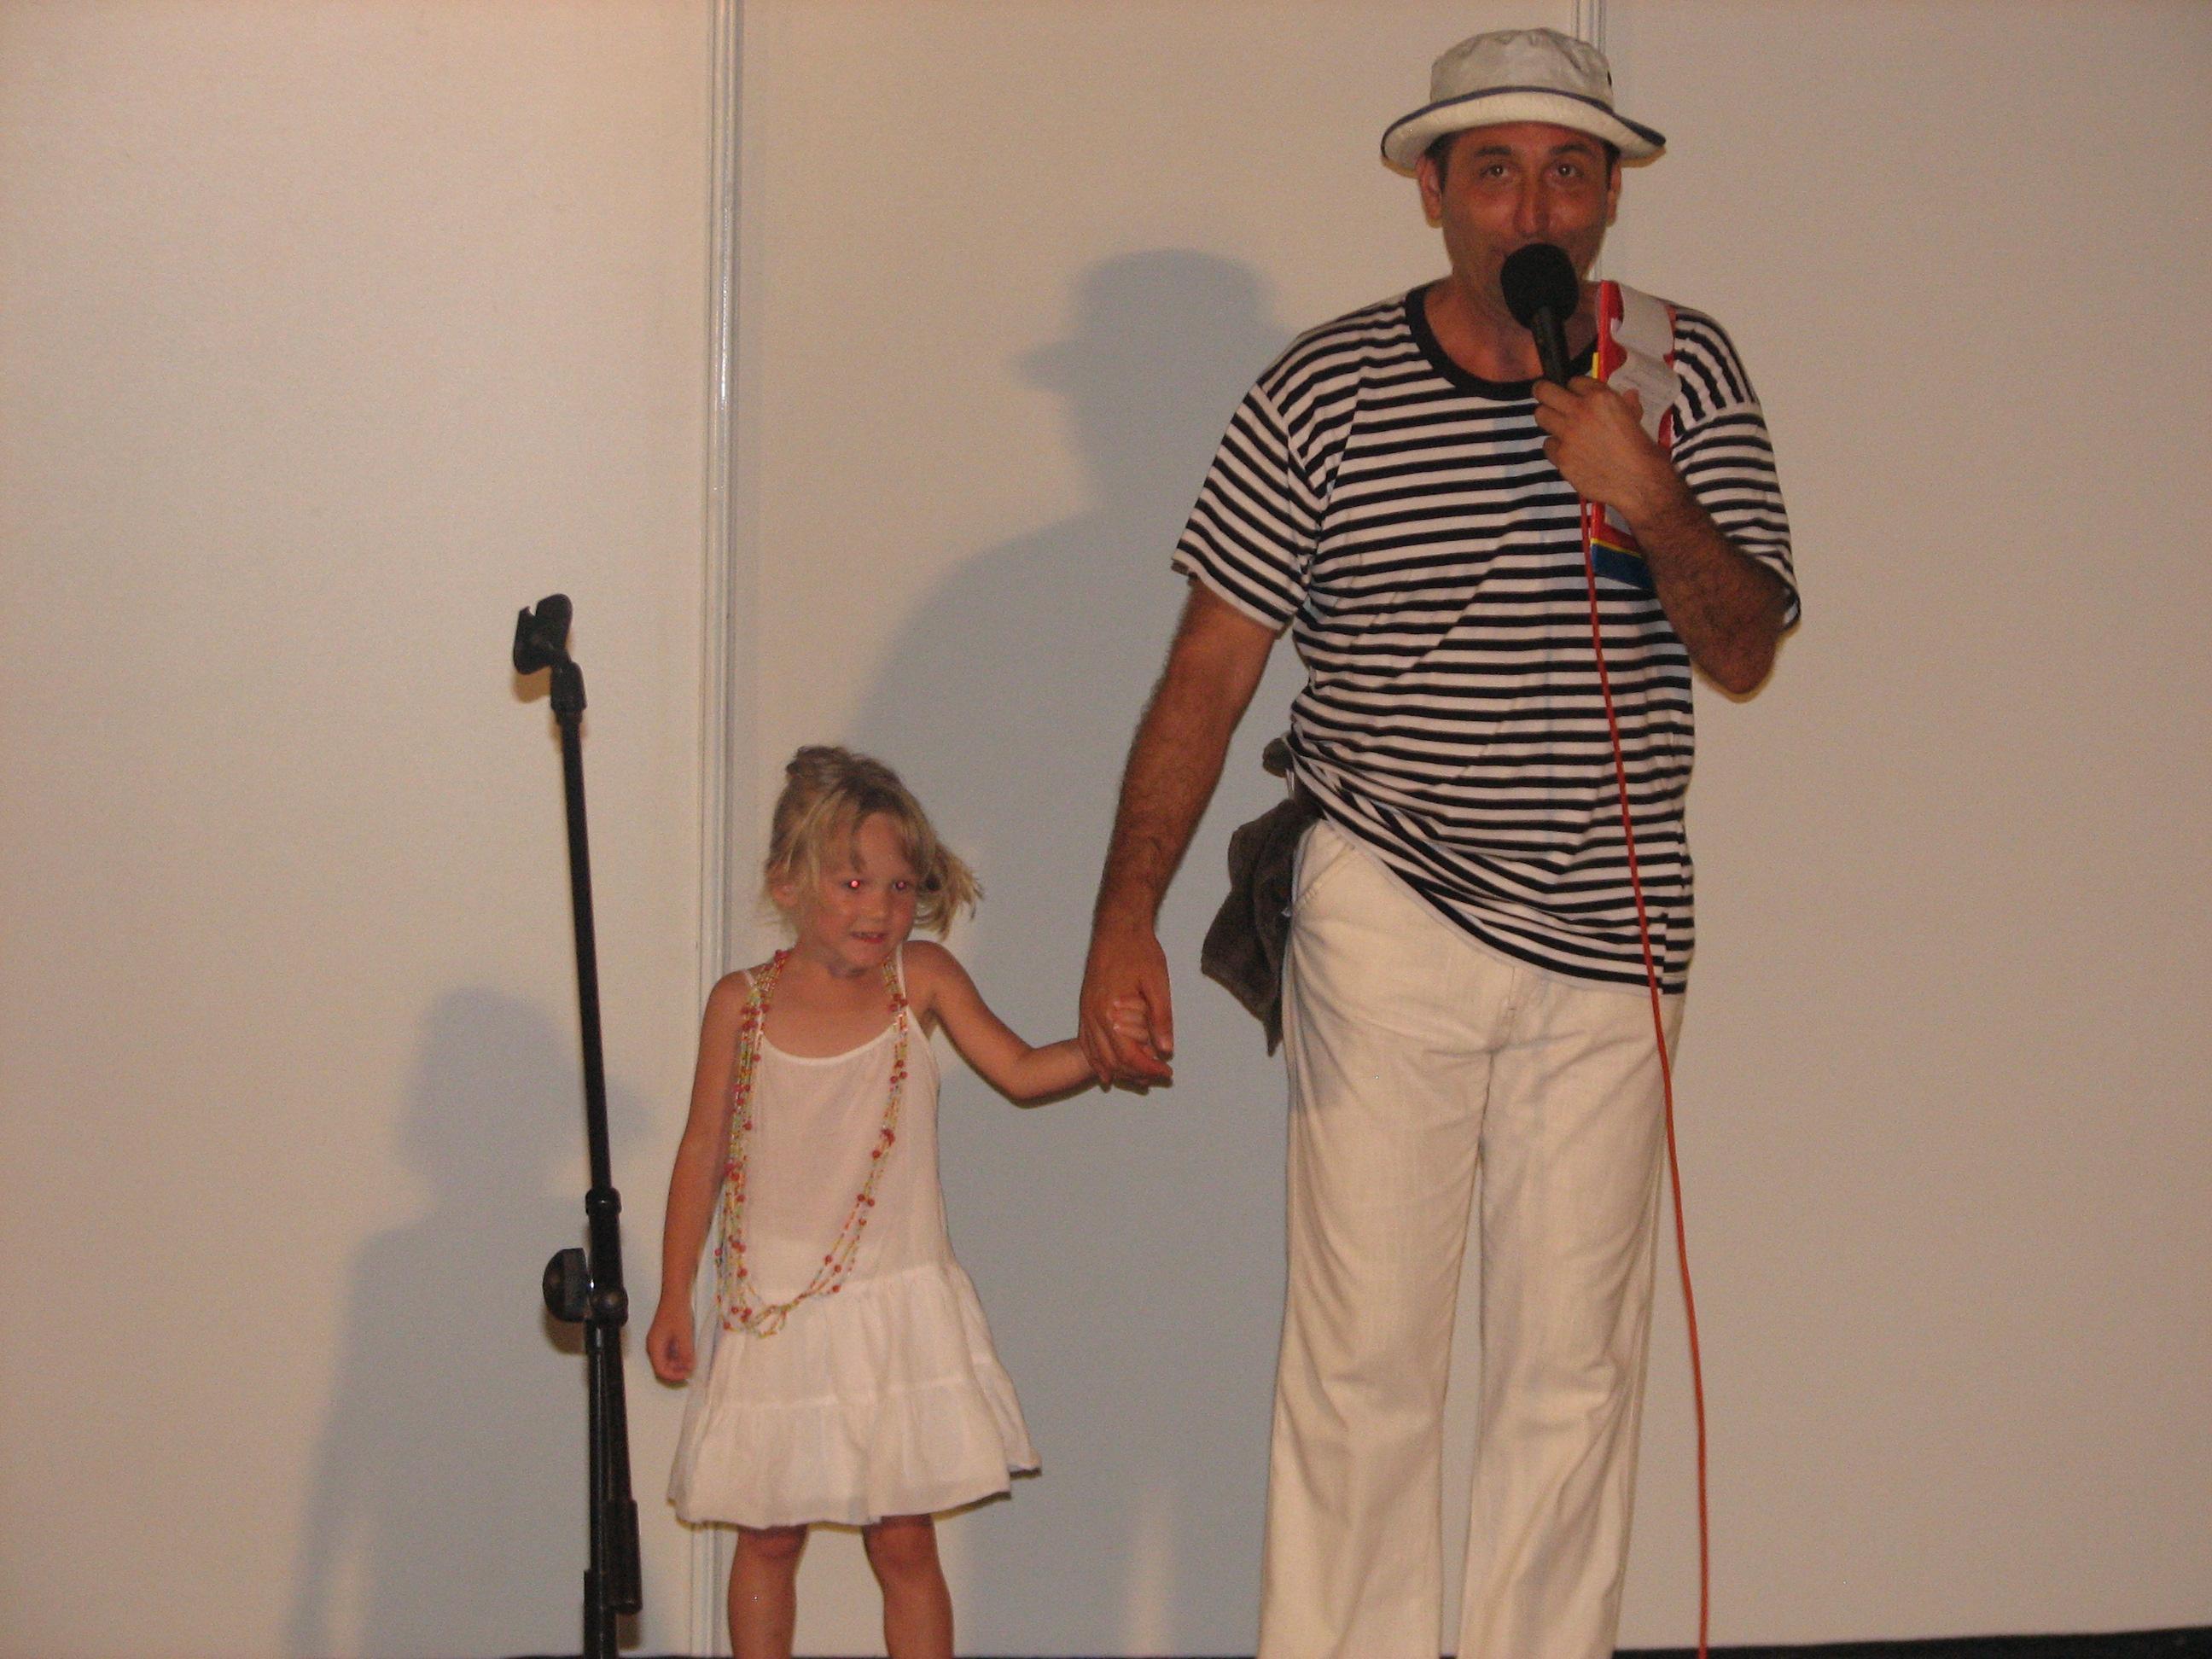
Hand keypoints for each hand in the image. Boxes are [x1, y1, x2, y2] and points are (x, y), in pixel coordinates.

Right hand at [645, 1296, 694, 1383]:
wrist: (675, 1295)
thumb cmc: (678, 1313)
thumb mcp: (684, 1335)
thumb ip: (686, 1353)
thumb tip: (689, 1368)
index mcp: (654, 1347)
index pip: (661, 1370)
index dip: (674, 1376)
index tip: (687, 1376)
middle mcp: (654, 1346)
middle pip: (662, 1366)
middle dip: (676, 1370)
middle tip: (691, 1369)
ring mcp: (658, 1341)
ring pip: (666, 1360)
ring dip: (678, 1363)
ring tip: (691, 1361)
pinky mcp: (664, 1337)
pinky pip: (669, 1352)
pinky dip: (678, 1355)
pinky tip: (689, 1353)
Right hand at [1080, 920, 1174, 1087]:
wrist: (1118, 928)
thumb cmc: (1139, 952)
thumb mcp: (1158, 984)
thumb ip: (1161, 1018)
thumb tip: (1167, 1049)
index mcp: (1110, 1011)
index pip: (1129, 1055)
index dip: (1149, 1068)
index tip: (1166, 1072)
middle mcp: (1093, 1016)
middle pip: (1112, 1060)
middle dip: (1135, 1074)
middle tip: (1156, 1078)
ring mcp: (1086, 1012)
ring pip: (1097, 1054)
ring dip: (1116, 1071)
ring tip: (1137, 1079)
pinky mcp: (1085, 1007)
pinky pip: (1085, 1042)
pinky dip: (1095, 1060)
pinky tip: (1104, 1071)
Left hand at [1530, 377, 1678, 524]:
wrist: (1638, 481)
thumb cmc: (1642, 448)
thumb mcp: (1637, 418)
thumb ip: (1627, 405)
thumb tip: (1629, 394)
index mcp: (1600, 398)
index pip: (1574, 381)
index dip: (1575, 388)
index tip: (1576, 395)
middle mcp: (1580, 412)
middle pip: (1544, 392)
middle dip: (1543, 392)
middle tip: (1545, 397)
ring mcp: (1567, 435)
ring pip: (1541, 416)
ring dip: (1548, 419)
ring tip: (1557, 426)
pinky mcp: (1561, 457)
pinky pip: (1548, 446)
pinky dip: (1555, 448)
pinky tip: (1567, 452)